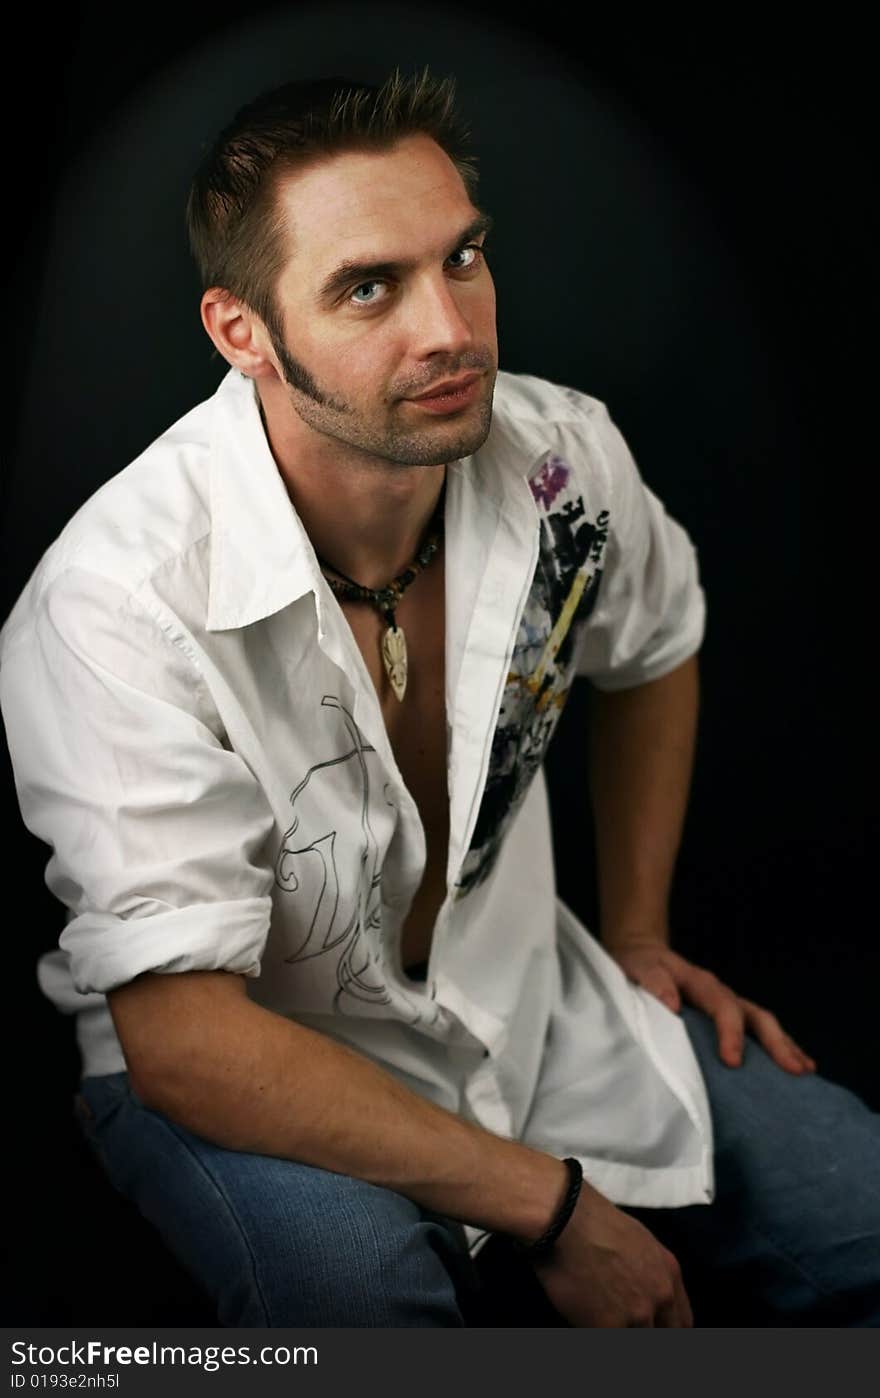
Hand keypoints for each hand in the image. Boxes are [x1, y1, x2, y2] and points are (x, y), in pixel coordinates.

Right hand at [531, 1185, 692, 1326]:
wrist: (564, 1218)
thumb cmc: (592, 1220)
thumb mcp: (638, 1239)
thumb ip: (650, 1271)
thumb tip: (643, 1290)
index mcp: (669, 1273)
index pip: (682, 1323)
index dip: (664, 1329)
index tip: (650, 1329)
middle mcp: (660, 1296)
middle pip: (665, 1336)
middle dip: (644, 1333)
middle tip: (621, 1326)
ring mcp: (637, 1314)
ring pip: (637, 1340)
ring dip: (619, 1332)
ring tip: (597, 1318)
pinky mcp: (609, 1327)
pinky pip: (608, 1341)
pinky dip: (594, 1332)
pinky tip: (582, 1319)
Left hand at [608, 941, 815, 1074]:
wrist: (642, 954)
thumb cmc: (639, 965)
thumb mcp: (639, 968)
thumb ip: (654, 983)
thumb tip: (673, 1005)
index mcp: (702, 984)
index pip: (724, 1008)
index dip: (731, 1034)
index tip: (732, 1062)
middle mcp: (722, 994)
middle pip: (757, 1016)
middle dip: (777, 1043)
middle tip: (794, 1070)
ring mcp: (729, 1005)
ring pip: (764, 1024)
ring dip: (785, 1046)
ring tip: (805, 1071)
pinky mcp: (728, 1018)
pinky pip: (758, 1032)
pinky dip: (779, 1046)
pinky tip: (796, 1066)